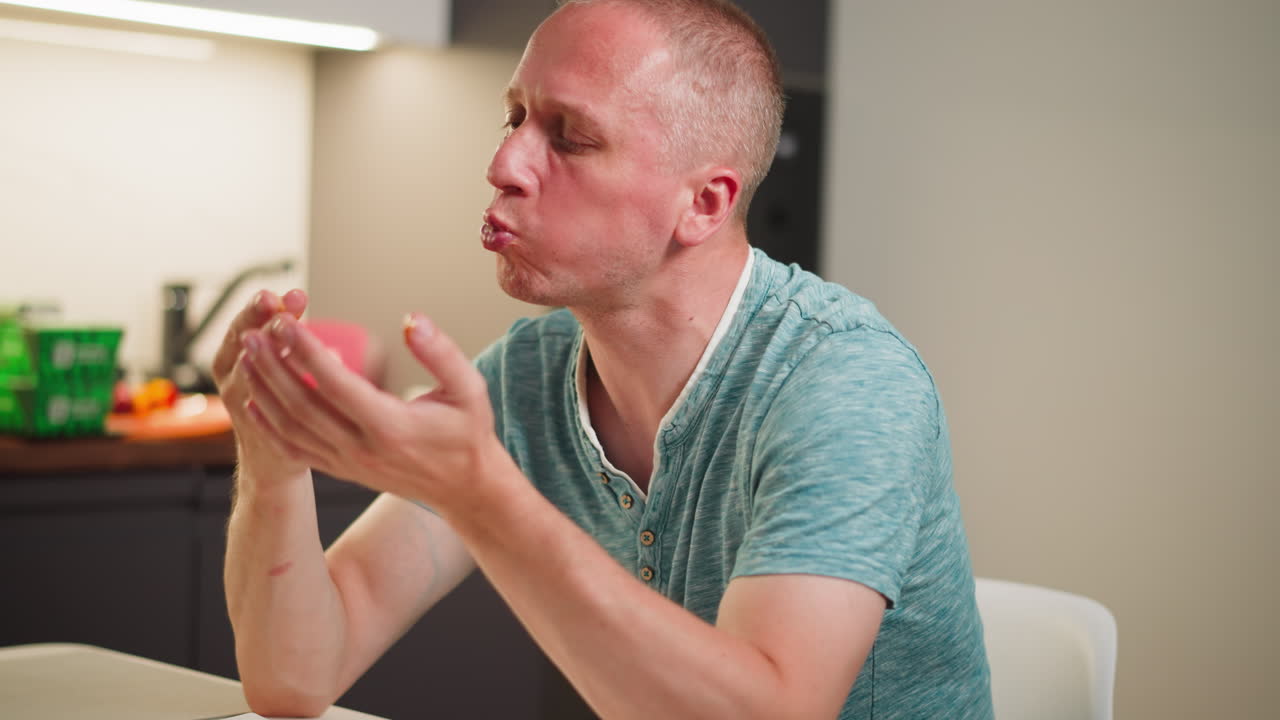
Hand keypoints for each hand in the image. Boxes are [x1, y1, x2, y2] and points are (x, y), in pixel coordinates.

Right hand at [213, 289, 309, 482]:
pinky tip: (314, 381)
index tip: (284, 292)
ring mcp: (242, 408)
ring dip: (271, 355)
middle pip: (242, 345)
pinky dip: (289, 396)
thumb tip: (297, 298)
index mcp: (233, 357)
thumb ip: (283, 333)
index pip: (244, 325)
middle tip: (280, 302)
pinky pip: (272, 413)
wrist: (270, 457)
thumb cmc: (278, 398)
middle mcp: (231, 380)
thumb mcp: (276, 360)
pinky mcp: (262, 434)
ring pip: (249, 378)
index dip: (260, 308)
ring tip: (294, 339)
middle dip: (260, 321)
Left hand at [238, 312, 509, 514]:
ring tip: (247, 356)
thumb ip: (441, 352)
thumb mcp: (469, 388)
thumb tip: (412, 320)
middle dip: (272, 366)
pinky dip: (270, 425)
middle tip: (252, 333)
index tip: (286, 322)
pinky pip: (295, 449)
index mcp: (390, 425)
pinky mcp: (341, 471)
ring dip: (265, 391)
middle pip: (302, 404)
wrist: (465, 488)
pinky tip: (254, 402)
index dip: (306, 350)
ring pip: (292, 427)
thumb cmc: (468, 433)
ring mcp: (348, 463)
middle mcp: (362, 447)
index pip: (335, 383)